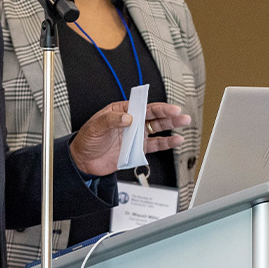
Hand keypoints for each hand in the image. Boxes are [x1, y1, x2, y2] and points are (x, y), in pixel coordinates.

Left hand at [69, 102, 191, 176]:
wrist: (84, 161)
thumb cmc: (87, 140)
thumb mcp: (96, 127)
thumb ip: (112, 120)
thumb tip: (128, 118)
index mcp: (121, 111)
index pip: (142, 106)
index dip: (156, 106)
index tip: (168, 108)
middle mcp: (131, 122)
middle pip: (154, 116)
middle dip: (169, 114)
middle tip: (181, 114)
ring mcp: (136, 135)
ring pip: (158, 128)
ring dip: (171, 125)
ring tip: (185, 122)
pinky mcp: (137, 149)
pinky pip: (155, 145)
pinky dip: (167, 143)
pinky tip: (177, 140)